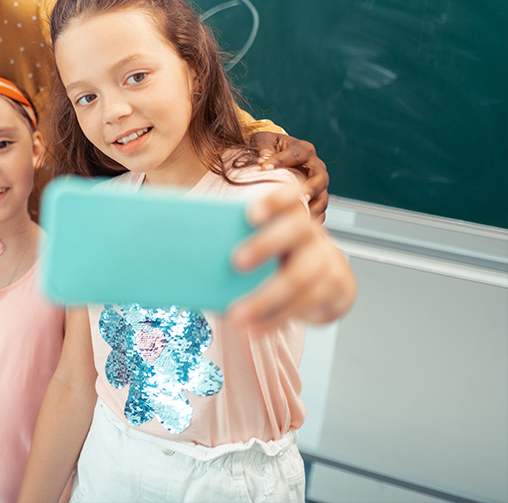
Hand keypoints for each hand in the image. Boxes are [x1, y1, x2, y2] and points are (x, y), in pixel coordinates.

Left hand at [228, 184, 356, 330]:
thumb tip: (188, 258)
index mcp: (289, 214)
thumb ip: (233, 244)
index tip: (251, 214)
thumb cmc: (280, 260)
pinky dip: (276, 319)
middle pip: (296, 230)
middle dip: (266, 244)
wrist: (327, 282)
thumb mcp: (261, 246)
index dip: (274, 201)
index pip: (290, 196)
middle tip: (236, 262)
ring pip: (299, 278)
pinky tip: (255, 328)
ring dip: (264, 299)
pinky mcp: (334, 288)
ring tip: (237, 315)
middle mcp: (311, 232)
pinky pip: (305, 305)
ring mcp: (326, 259)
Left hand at [250, 131, 329, 219]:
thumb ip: (262, 147)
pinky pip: (319, 212)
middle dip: (311, 188)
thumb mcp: (262, 141)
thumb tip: (262, 159)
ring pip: (323, 197)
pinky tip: (303, 227)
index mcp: (303, 149)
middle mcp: (315, 167)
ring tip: (303, 216)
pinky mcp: (315, 200)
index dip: (281, 160)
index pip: (296, 154)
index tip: (265, 168)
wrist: (271, 158)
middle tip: (300, 196)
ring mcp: (317, 185)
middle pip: (321, 178)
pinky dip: (313, 220)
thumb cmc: (266, 147)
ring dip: (314, 207)